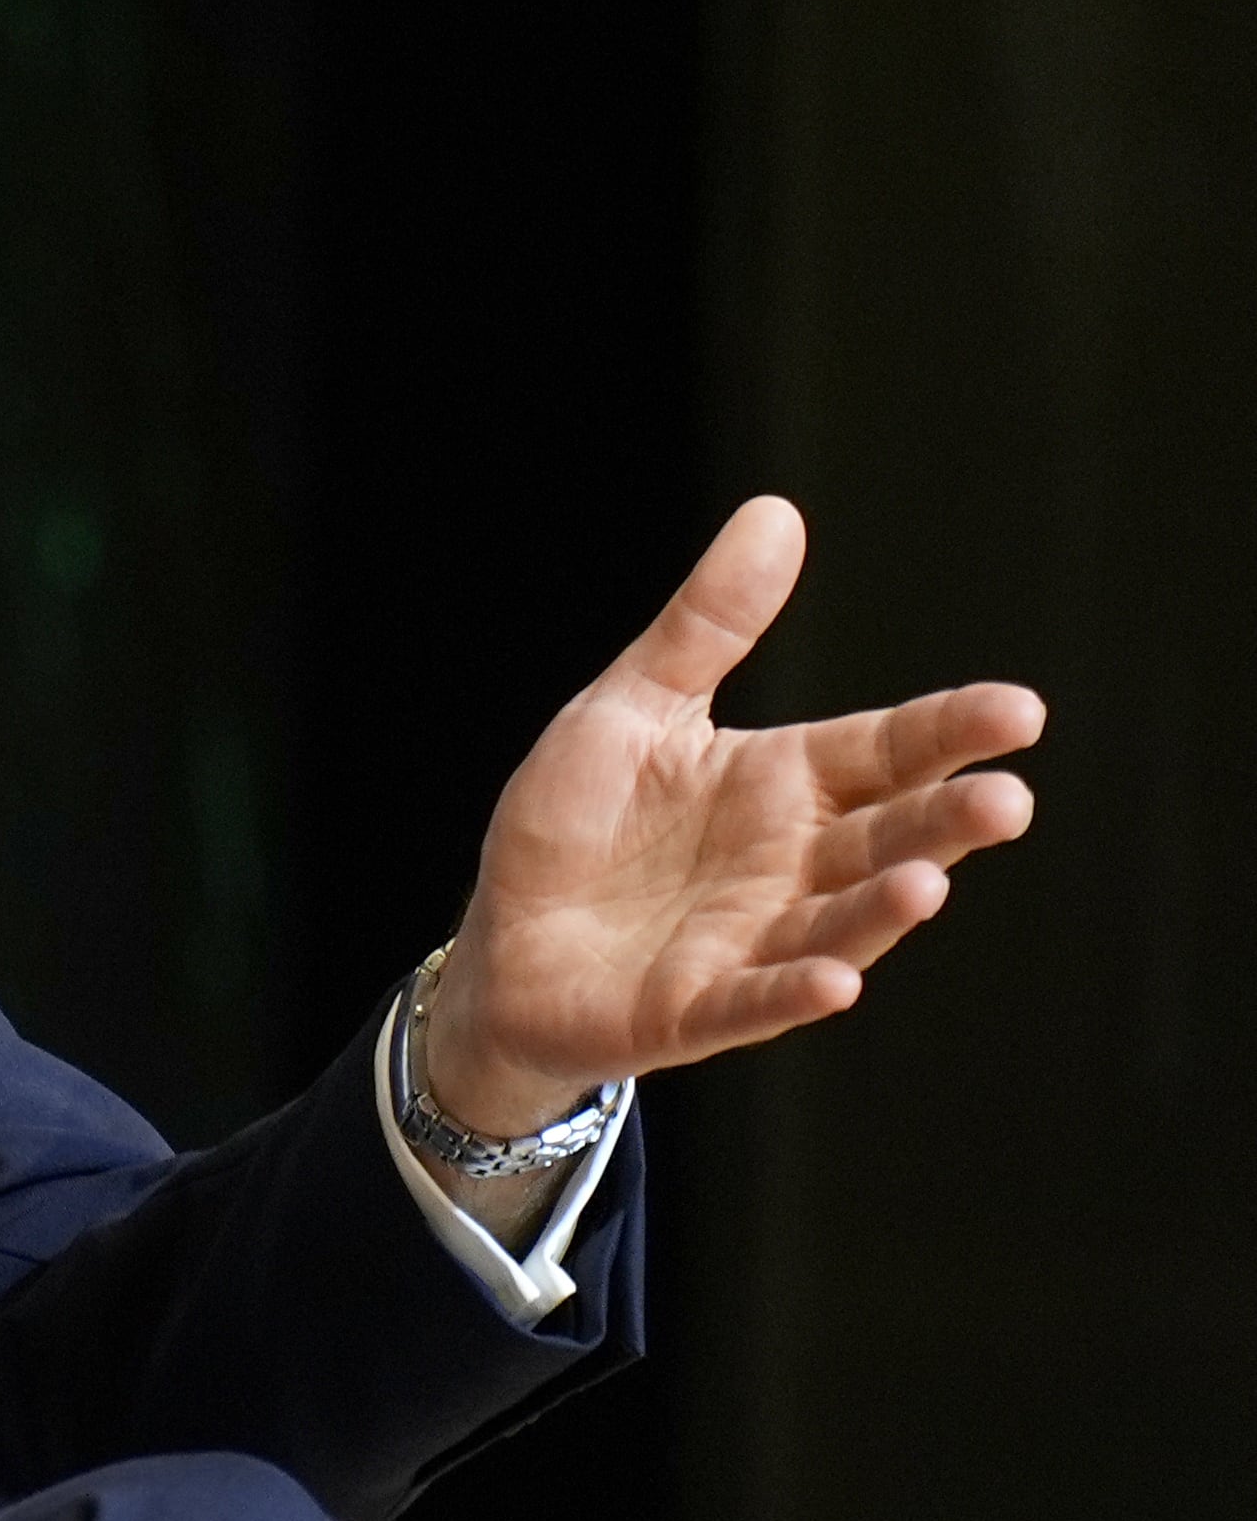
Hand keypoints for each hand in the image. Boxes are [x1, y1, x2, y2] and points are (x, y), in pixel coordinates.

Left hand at [422, 497, 1043, 1142]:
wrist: (500, 941)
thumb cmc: (579, 825)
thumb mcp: (633, 707)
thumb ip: (708, 626)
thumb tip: (777, 512)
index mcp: (784, 787)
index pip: (885, 752)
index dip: (950, 732)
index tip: (1020, 711)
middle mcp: (789, 867)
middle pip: (885, 840)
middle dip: (944, 824)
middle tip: (1005, 800)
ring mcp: (749, 943)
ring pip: (836, 925)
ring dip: (882, 909)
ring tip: (928, 884)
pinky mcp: (692, 1008)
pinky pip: (752, 1000)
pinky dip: (794, 990)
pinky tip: (835, 982)